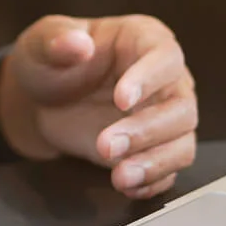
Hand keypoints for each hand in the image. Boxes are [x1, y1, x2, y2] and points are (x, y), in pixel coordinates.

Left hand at [0, 14, 197, 199]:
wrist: (42, 101)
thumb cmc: (50, 62)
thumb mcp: (42, 43)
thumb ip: (57, 40)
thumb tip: (77, 43)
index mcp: (143, 39)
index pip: (165, 55)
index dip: (149, 78)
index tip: (121, 99)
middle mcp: (164, 78)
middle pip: (181, 106)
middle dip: (146, 130)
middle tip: (106, 145)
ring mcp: (163, 115)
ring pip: (183, 142)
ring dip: (154, 162)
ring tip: (119, 176)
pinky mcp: (155, 148)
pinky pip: (170, 169)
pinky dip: (152, 181)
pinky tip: (127, 185)